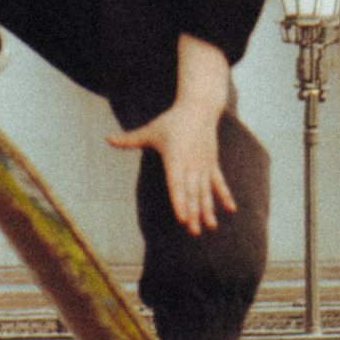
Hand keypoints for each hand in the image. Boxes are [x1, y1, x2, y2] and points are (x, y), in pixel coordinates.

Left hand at [107, 37, 234, 234]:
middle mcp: (191, 164)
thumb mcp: (151, 129)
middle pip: (192, 192)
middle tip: (193, 231)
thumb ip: (130, 139)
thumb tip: (107, 139)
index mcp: (175, 158)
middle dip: (193, 213)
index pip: (176, 184)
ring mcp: (204, 165)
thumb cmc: (172, 120)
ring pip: (206, 191)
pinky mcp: (212, 164)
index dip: (179, 202)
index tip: (181, 219)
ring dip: (208, 209)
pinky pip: (219, 182)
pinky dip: (225, 196)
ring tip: (210, 226)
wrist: (200, 107)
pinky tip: (231, 210)